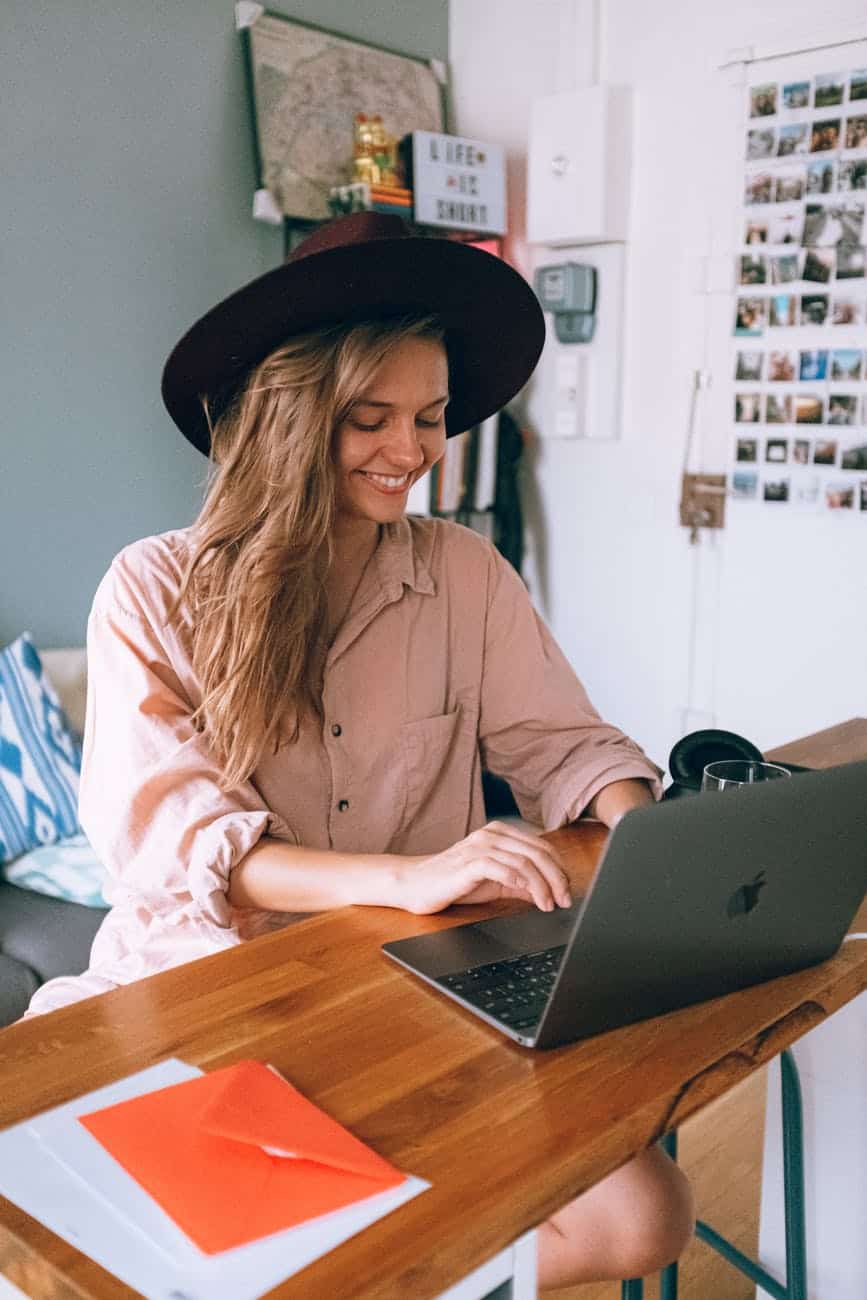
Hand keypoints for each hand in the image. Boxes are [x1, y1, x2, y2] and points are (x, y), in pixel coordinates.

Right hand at [394, 821, 572, 915]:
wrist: (415, 884)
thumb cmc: (454, 882)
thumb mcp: (495, 882)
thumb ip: (521, 883)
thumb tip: (550, 893)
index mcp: (501, 834)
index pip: (542, 847)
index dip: (560, 870)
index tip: (567, 892)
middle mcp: (492, 835)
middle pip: (538, 853)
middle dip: (557, 879)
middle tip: (565, 901)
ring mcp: (479, 847)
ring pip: (524, 862)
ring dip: (542, 886)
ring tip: (549, 905)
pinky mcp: (468, 863)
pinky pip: (500, 868)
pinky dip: (518, 881)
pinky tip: (527, 895)